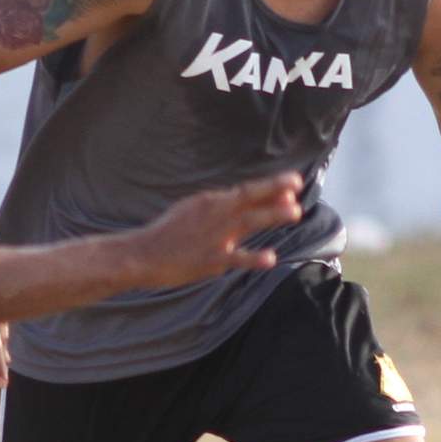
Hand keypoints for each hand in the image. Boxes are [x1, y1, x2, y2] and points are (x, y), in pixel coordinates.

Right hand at [134, 172, 304, 286]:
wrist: (142, 255)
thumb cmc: (166, 234)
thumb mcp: (191, 211)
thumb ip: (217, 208)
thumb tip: (241, 202)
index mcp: (210, 202)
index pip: (246, 191)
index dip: (271, 186)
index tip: (293, 181)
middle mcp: (215, 214)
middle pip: (250, 199)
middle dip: (275, 192)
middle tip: (298, 187)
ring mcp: (214, 236)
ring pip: (249, 222)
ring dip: (273, 215)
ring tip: (295, 212)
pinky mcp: (211, 260)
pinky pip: (236, 258)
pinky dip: (254, 258)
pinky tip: (271, 258)